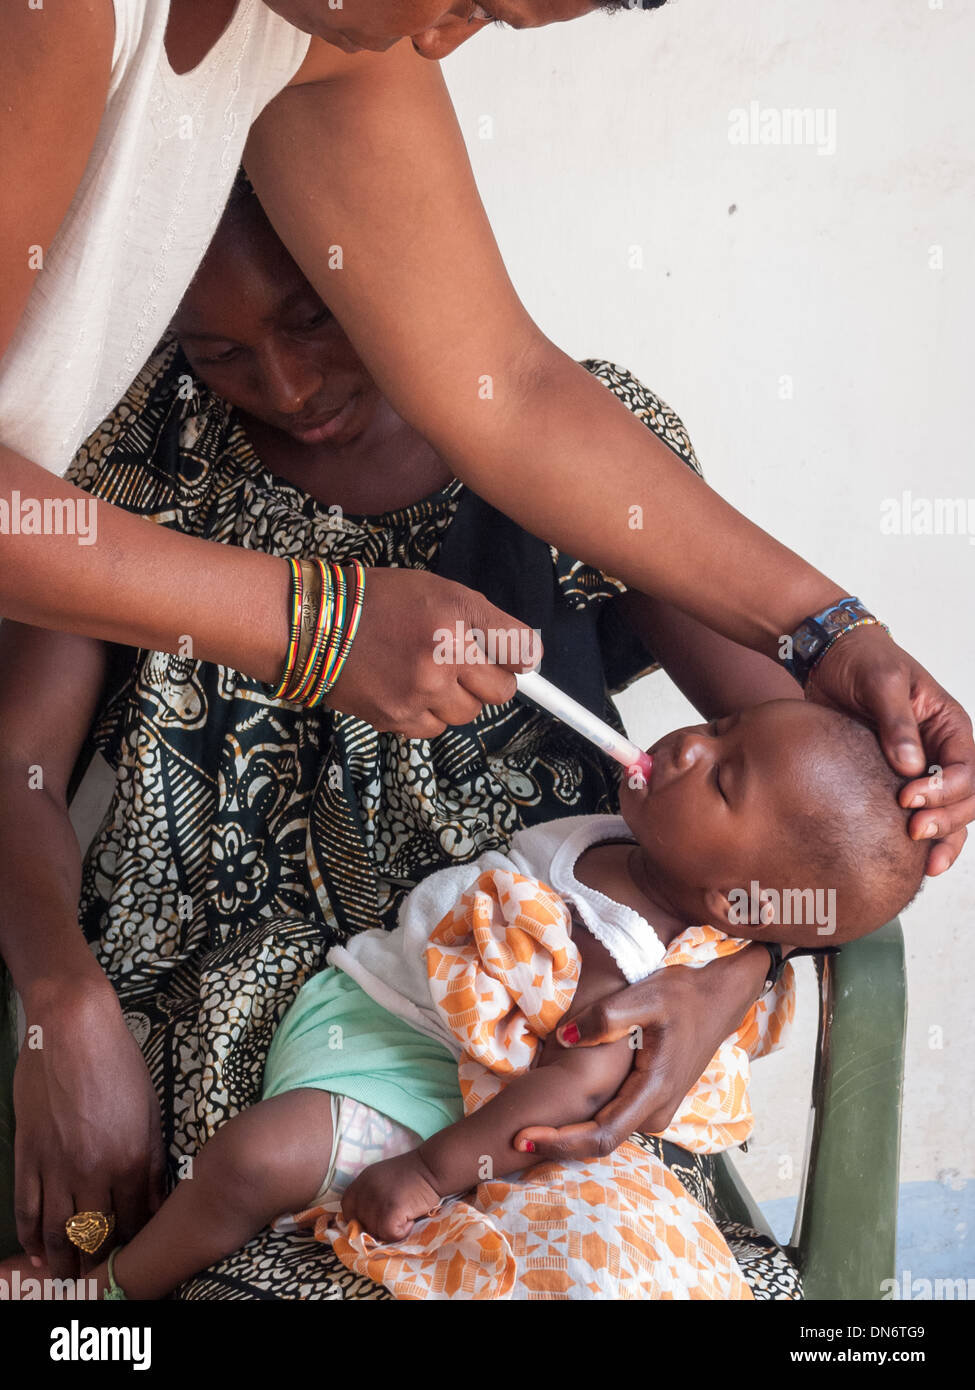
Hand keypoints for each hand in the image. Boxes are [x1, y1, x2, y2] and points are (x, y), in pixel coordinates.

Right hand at [13, 982, 164, 1278]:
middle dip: (96, 1259)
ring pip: (56, 1231)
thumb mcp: (150, 1109)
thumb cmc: (119, 1063)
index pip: (133, 1218)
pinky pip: (27, 1207)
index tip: (134, 1253)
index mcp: (130, 1158)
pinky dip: (30, 1236)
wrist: (72, 1030)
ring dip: (61, 1259)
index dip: (133, 1241)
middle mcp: (92, 1170)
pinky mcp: (27, 1155)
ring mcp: (56, 1165)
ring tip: (65, 1276)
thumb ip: (153, 1160)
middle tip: (96, 1275)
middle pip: (94, 1233)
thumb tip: (156, 1199)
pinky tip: (36, 1250)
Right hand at [327, 568, 539, 737]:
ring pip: (469, 713)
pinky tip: (410, 692)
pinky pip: (436, 728)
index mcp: (456, 615)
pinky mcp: (398, 718)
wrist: (316, 627)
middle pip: (501, 691)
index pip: (520, 648)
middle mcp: (443, 656)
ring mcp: (421, 692)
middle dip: (492, 681)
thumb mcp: (436, 589)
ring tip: (431, 677)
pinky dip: (430, 714)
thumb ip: (481, 619)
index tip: (515, 658)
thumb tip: (522, 654)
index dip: (521, 656)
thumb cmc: (378, 601)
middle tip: (468, 668)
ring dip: (458, 699)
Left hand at [340, 1150, 441, 1242]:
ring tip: (407, 1212)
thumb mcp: (384, 1181)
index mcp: (361, 1181)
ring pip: (375, 1232)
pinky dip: (402, 1232)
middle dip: (378, 1225)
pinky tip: (411, 1218)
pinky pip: (389, 1234)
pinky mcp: (391, 1210)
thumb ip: (371, 1197)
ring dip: (392, 1228)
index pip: (347, 1207)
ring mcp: (376, 1199)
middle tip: (398, 1214)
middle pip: (361, 1224)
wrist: (433, 1166)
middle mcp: (364, 1189)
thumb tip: (365, 1226)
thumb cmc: (414, 1175)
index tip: (376, 1218)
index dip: (360, 1217)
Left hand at [513, 948, 767, 1162]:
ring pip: (607, 1132)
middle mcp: (656, 1111)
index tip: (523, 1136)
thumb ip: (604, 1019)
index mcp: (653, 1090)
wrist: (719, 999)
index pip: (601, 1134)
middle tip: (514, 1134)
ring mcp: (657, 1109)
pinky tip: (558, 1111)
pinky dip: (585, 1120)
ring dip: (570, 1133)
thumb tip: (562, 1038)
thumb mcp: (644, 996)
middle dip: (558, 1142)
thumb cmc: (683, 995)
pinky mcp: (653, 1100)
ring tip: (529, 1124)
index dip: (560, 1141)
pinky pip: (615, 1119)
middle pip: (600, 1141)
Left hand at [806, 623, 974, 874]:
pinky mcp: (894, 780)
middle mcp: (943, 751)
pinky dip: (922, 838)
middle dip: (946, 819)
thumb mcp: (882, 681)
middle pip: (966, 797)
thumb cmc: (863, 661)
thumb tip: (910, 766)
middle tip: (913, 834)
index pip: (966, 768)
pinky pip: (920, 813)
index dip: (944, 790)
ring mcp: (923, 768)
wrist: (830, 659)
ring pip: (950, 813)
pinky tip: (912, 862)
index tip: (907, 800)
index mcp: (950, 725)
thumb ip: (896, 722)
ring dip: (943, 838)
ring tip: (924, 866)